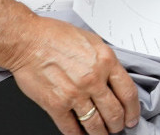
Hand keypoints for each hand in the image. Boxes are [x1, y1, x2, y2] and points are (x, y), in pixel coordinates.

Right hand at [5, 15, 139, 134]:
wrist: (26, 40)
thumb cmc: (54, 36)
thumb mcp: (92, 40)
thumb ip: (105, 60)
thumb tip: (114, 77)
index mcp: (105, 61)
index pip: (128, 92)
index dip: (133, 110)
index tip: (132, 117)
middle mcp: (93, 79)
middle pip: (114, 112)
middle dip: (118, 124)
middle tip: (117, 127)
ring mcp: (75, 94)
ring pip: (95, 124)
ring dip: (100, 133)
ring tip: (101, 134)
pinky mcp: (55, 104)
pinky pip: (71, 128)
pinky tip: (80, 134)